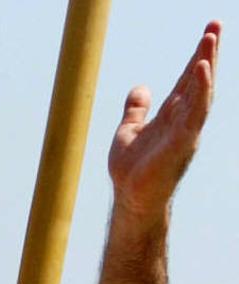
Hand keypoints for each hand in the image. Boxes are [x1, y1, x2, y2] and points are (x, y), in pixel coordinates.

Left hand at [108, 21, 220, 215]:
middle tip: (215, 24)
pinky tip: (201, 71)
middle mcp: (184, 119)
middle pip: (199, 80)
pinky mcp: (182, 143)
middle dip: (208, 52)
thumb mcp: (129, 130)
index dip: (198, 55)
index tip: (209, 30)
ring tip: (210, 40)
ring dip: (206, 66)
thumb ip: (137, 109)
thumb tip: (141, 87)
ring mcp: (185, 130)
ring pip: (201, 93)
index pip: (188, 79)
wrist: (131, 198)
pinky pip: (194, 113)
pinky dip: (199, 91)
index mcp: (173, 114)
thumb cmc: (133, 169)